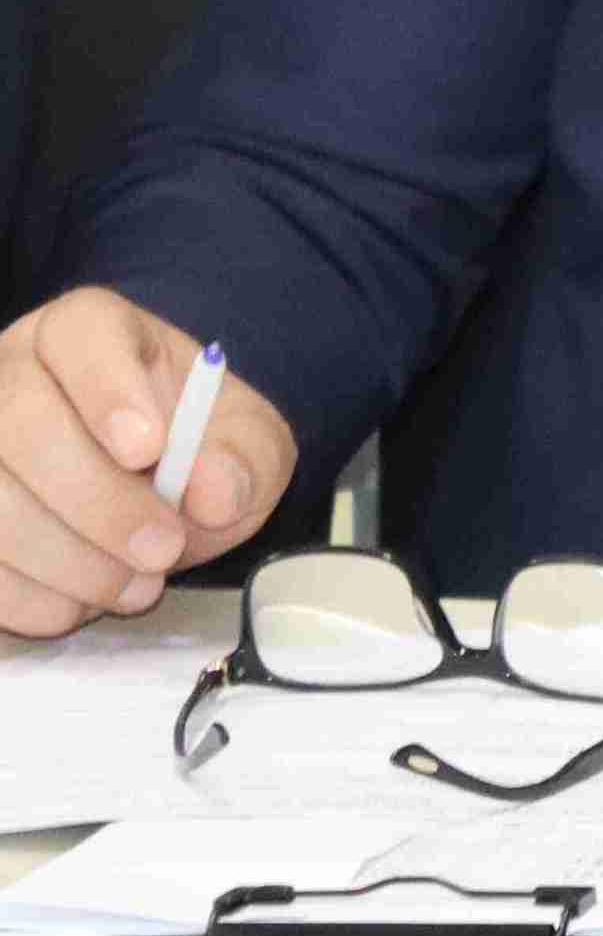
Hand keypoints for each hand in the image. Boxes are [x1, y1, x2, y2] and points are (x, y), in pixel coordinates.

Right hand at [0, 290, 295, 637]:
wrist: (157, 490)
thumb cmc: (195, 447)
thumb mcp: (246, 443)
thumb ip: (243, 458)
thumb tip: (215, 493)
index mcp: (89, 331)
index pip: (81, 330)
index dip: (107, 390)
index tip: (149, 449)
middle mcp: (12, 374)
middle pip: (19, 421)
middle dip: (95, 499)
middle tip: (163, 548)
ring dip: (63, 558)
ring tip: (135, 586)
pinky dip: (24, 595)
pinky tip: (76, 604)